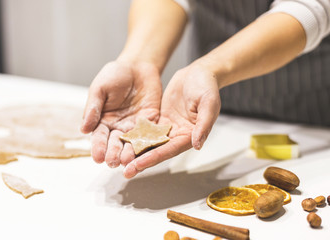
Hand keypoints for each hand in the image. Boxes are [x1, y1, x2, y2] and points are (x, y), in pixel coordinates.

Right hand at [81, 61, 161, 167]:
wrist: (138, 66)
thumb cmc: (115, 74)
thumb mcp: (100, 88)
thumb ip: (93, 108)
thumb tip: (83, 129)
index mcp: (103, 121)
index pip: (99, 138)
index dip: (98, 148)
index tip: (97, 157)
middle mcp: (119, 128)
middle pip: (115, 144)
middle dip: (113, 154)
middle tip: (113, 163)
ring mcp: (135, 127)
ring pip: (132, 144)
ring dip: (130, 153)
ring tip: (128, 162)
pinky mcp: (151, 123)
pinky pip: (150, 135)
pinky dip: (148, 144)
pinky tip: (147, 151)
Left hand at [123, 62, 220, 177]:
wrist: (200, 73)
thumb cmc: (207, 86)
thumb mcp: (208, 103)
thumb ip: (203, 125)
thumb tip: (197, 144)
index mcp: (191, 135)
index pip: (170, 150)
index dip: (154, 158)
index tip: (138, 165)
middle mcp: (178, 135)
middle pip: (158, 151)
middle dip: (142, 162)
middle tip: (127, 172)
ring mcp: (169, 128)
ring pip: (151, 143)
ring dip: (137, 153)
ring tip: (121, 162)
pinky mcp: (161, 120)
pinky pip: (147, 131)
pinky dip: (136, 137)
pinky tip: (123, 142)